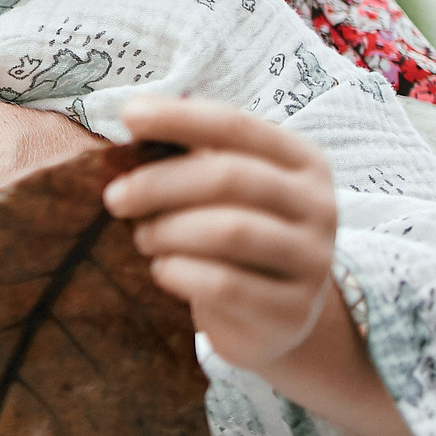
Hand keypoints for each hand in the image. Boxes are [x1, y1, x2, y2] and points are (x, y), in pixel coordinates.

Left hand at [103, 96, 337, 370]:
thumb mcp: (225, 193)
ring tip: (143, 238)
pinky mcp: (292, 312)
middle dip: (159, 183)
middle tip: (115, 198)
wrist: (273, 319)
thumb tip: (133, 121)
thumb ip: (191, 157)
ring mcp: (312, 261)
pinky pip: (224, 285)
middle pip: (229, 177)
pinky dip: (179, 272)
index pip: (237, 126)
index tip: (127, 115)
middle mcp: (320, 206)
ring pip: (230, 231)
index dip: (179, 117)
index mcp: (303, 162)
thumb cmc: (237, 239)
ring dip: (168, 231)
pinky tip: (162, 270)